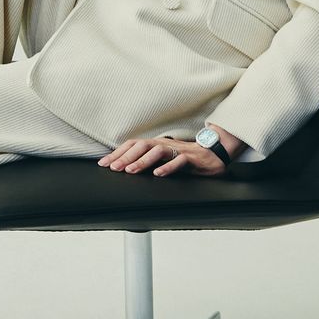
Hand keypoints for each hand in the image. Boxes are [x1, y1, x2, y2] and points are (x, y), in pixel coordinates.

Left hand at [98, 136, 227, 176]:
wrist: (214, 154)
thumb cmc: (185, 158)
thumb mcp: (163, 158)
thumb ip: (147, 161)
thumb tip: (125, 169)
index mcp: (155, 144)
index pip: (133, 145)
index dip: (118, 153)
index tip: (104, 164)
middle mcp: (164, 144)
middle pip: (141, 145)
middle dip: (126, 157)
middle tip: (113, 168)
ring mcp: (178, 150)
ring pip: (157, 151)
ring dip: (142, 160)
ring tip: (131, 170)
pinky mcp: (191, 158)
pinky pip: (179, 160)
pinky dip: (168, 167)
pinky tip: (158, 174)